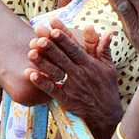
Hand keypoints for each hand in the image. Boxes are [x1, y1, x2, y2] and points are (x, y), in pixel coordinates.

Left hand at [27, 18, 123, 138]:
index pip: (74, 47)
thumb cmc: (106, 87)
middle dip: (50, 45)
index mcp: (89, 63)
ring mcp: (72, 87)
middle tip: (38, 33)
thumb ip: (103, 47)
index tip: (53, 23)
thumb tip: (105, 29)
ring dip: (43, 62)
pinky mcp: (66, 99)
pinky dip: (41, 82)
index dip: (64, 35)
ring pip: (55, 72)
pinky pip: (52, 90)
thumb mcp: (109, 66)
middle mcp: (79, 73)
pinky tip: (30, 74)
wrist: (107, 115)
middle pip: (62, 57)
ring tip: (31, 52)